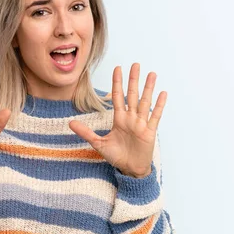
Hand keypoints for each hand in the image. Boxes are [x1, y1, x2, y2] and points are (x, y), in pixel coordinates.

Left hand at [68, 63, 166, 177]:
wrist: (130, 169)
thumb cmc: (116, 156)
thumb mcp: (98, 143)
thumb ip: (86, 132)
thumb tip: (70, 123)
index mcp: (119, 119)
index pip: (118, 97)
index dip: (117, 83)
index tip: (118, 68)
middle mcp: (131, 118)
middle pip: (132, 95)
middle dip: (133, 80)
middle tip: (135, 64)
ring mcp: (141, 124)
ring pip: (144, 102)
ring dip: (148, 88)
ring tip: (152, 74)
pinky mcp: (149, 131)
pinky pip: (155, 116)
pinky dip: (159, 105)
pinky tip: (162, 93)